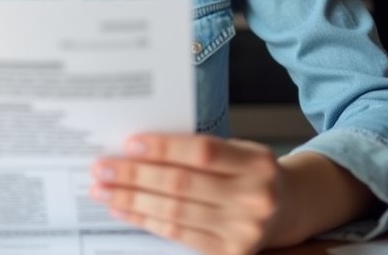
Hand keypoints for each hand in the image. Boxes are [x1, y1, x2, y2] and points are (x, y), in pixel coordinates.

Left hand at [88, 134, 285, 254]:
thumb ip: (199, 150)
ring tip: (103, 190)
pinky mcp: (230, 253)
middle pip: (182, 184)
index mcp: (257, 162)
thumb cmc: (250, 173)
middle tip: (101, 168)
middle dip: (135, 175)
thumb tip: (137, 148)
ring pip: (174, 212)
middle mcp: (254, 197)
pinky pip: (178, 235)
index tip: (129, 143)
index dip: (163, 148)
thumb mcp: (238, 150)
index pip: (202, 152)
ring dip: (131, 201)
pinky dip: (146, 221)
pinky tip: (123, 210)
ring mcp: (244, 230)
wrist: (286, 208)